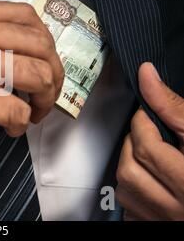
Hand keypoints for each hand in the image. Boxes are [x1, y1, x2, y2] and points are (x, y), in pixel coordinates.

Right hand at [0, 1, 63, 165]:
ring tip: (32, 112)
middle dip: (53, 72)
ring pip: (39, 76)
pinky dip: (20, 123)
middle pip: (41, 45)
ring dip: (44, 99)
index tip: (44, 59)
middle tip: (47, 90)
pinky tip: (8, 128)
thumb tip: (19, 51)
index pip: (25, 16)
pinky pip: (20, 111)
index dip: (44, 41)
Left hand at [116, 62, 183, 219]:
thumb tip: (148, 77)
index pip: (147, 149)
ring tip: (150, 155)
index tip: (146, 113)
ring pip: (126, 190)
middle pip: (131, 170)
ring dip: (130, 166)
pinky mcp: (155, 227)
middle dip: (133, 143)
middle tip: (148, 132)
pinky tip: (151, 179)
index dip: (141, 124)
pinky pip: (129, 209)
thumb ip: (174, 108)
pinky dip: (133, 190)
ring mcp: (166, 221)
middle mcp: (180, 209)